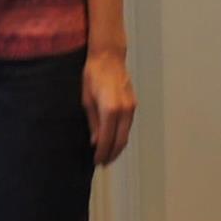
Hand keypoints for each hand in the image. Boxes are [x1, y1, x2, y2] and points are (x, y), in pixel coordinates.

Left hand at [83, 50, 136, 164]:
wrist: (109, 57)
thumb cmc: (94, 74)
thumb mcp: (87, 100)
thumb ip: (93, 123)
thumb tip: (96, 141)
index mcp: (110, 109)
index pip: (107, 139)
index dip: (102, 153)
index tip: (97, 161)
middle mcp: (124, 110)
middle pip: (120, 141)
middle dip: (112, 154)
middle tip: (103, 163)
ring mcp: (131, 107)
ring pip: (126, 134)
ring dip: (118, 147)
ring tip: (108, 155)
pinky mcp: (133, 104)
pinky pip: (128, 126)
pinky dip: (121, 136)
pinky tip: (114, 140)